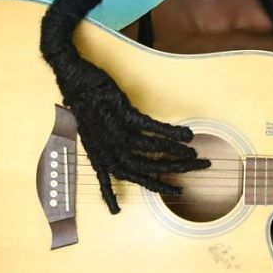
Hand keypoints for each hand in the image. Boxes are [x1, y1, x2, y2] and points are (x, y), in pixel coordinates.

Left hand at [63, 60, 209, 213]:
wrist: (74, 82)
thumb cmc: (84, 110)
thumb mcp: (90, 142)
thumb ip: (104, 162)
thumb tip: (113, 185)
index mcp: (102, 158)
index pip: (133, 178)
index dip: (156, 186)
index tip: (176, 191)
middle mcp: (110, 148)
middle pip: (147, 166)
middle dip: (175, 169)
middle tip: (198, 167)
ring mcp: (116, 131)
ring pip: (151, 148)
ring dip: (175, 151)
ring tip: (193, 152)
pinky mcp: (123, 113)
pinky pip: (151, 127)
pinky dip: (170, 132)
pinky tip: (186, 134)